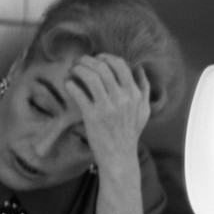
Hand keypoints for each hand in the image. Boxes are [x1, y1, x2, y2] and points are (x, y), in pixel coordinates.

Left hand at [63, 53, 150, 170]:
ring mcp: (107, 106)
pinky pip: (78, 91)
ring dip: (78, 68)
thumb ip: (144, 89)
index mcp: (135, 95)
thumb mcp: (144, 111)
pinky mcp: (92, 115)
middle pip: (103, 67)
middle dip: (88, 60)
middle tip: (80, 61)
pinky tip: (69, 84)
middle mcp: (122, 98)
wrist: (119, 156)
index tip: (97, 59)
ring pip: (90, 75)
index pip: (120, 65)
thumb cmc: (130, 133)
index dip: (105, 57)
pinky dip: (70, 84)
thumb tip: (140, 69)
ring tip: (73, 70)